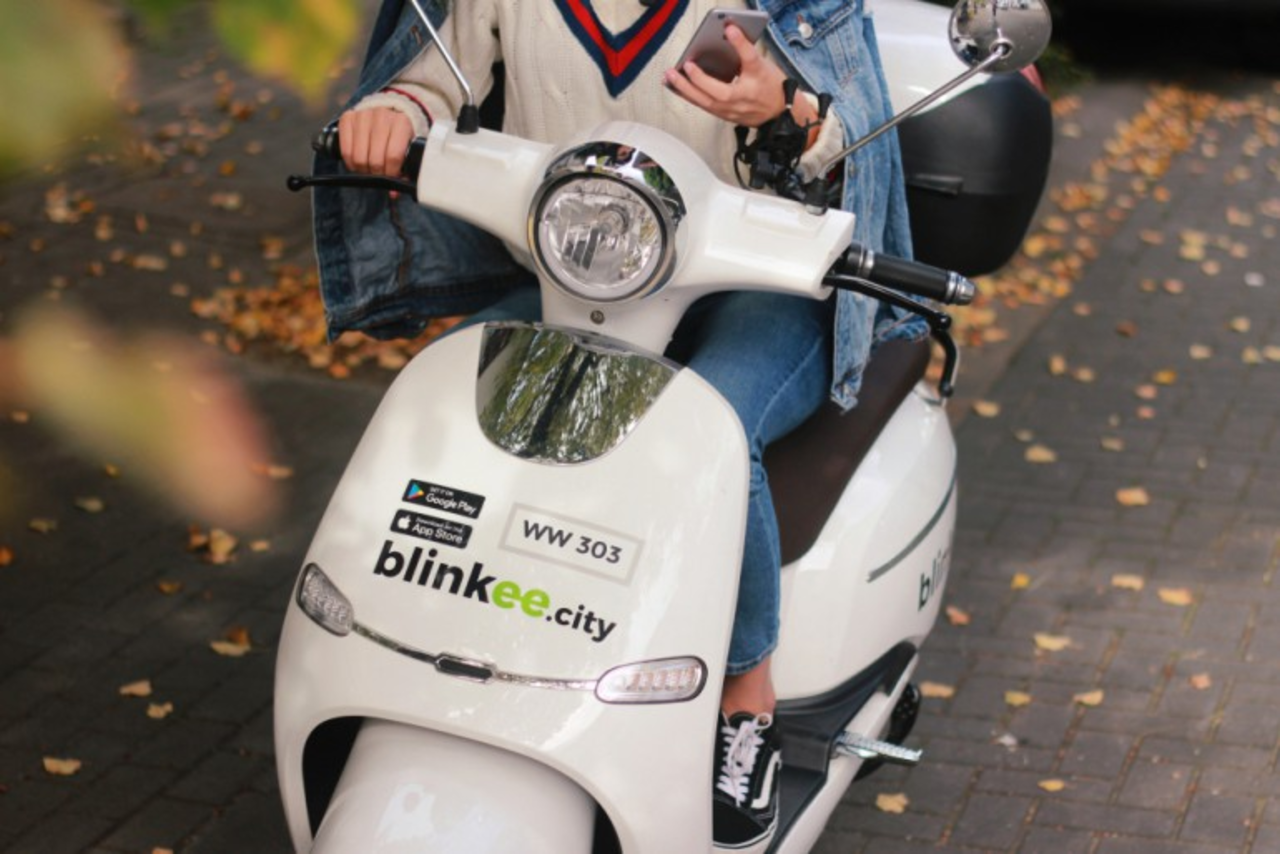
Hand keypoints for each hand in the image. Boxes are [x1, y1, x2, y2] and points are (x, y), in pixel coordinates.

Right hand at [337, 107, 414, 176]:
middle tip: (379, 172)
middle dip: (377, 172)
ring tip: (368, 167)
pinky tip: (356, 162)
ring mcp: (363, 115)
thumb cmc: (397, 137)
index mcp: (402, 122)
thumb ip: (404, 171)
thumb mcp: (406, 150)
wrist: (386, 116)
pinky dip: (350, 162)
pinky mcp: (347, 117)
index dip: (390, 172)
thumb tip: (393, 193)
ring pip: (358, 156)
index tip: (391, 176)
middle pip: (375, 159)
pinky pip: (345, 150)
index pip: (393, 156)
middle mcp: (382, 115)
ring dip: (363, 168)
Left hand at [664, 24, 788, 127]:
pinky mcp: (723, 115)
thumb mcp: (760, 65)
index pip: (744, 62)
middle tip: (673, 70)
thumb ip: (744, 48)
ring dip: (684, 90)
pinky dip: (690, 95)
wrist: (779, 113)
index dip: (738, 45)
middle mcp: (735, 104)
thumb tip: (730, 30)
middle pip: (708, 94)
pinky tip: (680, 87)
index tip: (729, 29)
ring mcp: (728, 112)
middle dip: (689, 82)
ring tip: (669, 78)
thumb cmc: (770, 88)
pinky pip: (703, 105)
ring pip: (702, 103)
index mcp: (747, 90)